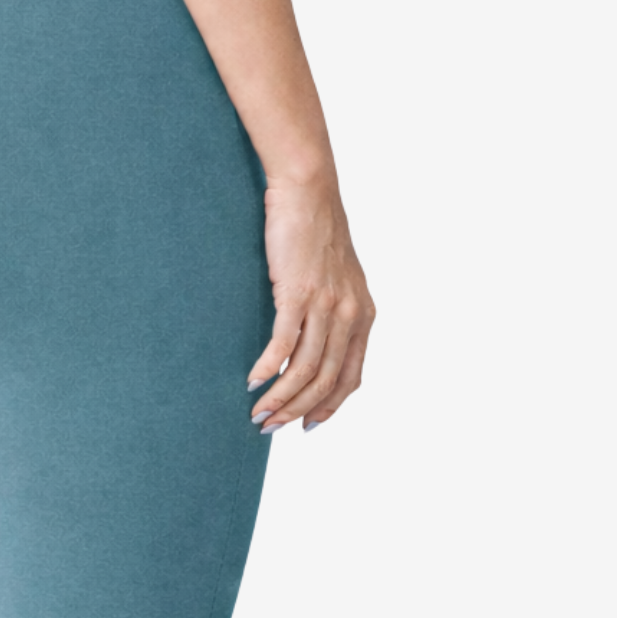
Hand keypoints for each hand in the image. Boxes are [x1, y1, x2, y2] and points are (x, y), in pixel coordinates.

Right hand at [248, 177, 374, 432]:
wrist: (308, 189)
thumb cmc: (315, 232)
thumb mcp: (337, 279)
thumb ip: (332, 314)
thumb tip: (309, 347)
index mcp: (363, 316)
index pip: (351, 377)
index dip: (329, 408)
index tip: (306, 426)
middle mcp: (350, 314)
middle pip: (325, 380)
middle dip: (296, 411)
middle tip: (269, 427)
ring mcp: (326, 304)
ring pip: (305, 369)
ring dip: (280, 398)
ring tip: (257, 414)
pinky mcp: (299, 293)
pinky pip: (283, 345)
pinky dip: (268, 369)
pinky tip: (253, 382)